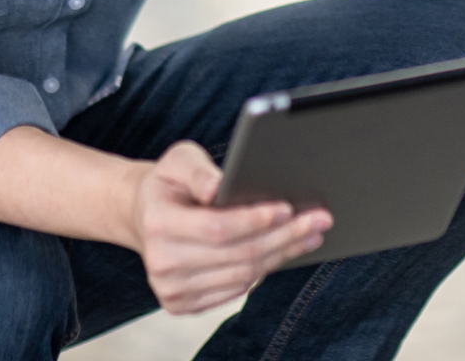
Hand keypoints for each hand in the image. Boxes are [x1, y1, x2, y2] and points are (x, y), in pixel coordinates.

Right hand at [131, 141, 332, 314]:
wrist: (145, 215)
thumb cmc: (170, 182)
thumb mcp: (180, 160)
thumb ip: (199, 170)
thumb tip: (219, 187)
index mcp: (158, 224)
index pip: (217, 228)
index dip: (256, 220)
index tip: (289, 207)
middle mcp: (161, 263)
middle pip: (238, 255)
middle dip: (284, 236)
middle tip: (319, 220)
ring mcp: (171, 289)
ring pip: (243, 276)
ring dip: (282, 254)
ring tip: (311, 234)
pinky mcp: (182, 304)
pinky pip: (236, 289)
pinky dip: (265, 270)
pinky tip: (285, 250)